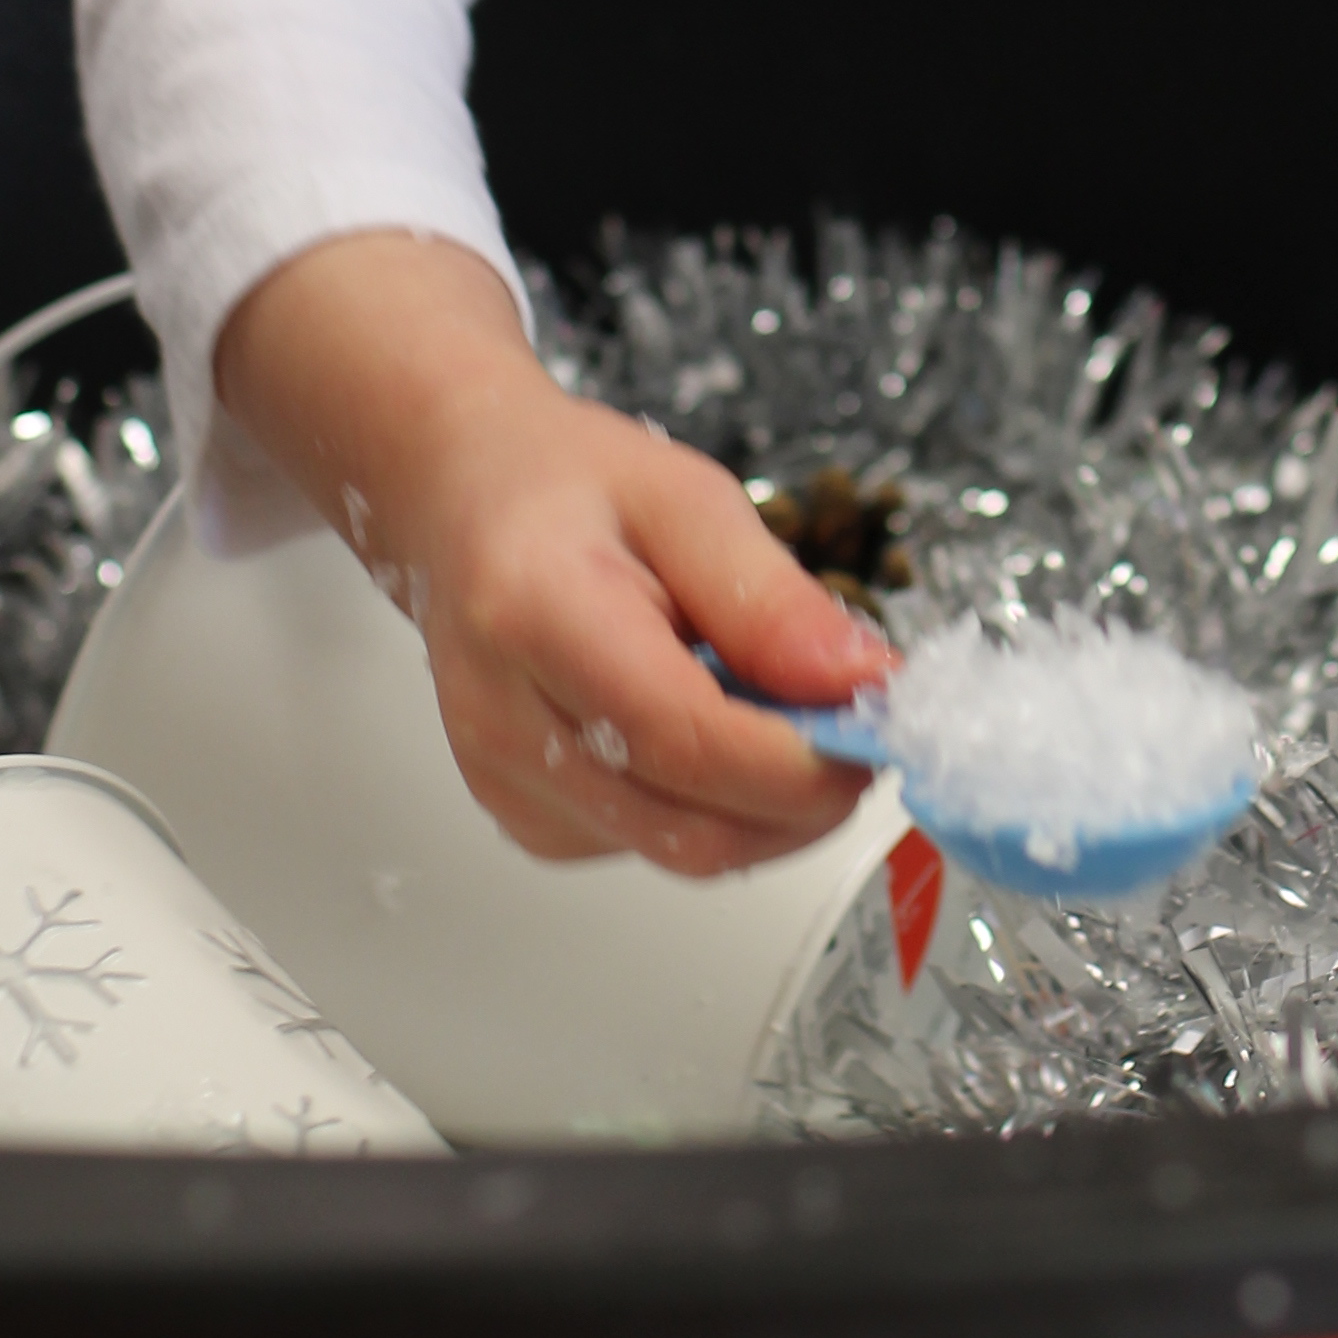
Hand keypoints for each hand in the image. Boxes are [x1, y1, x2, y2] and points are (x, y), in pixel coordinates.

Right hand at [215, 234, 885, 876]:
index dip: (796, 759)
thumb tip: (860, 680)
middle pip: (684, 824)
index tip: (872, 726)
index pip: (682, 739)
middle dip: (799, 799)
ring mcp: (505, 783)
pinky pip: (649, 845)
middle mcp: (503, 721)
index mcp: (537, 616)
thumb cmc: (568, 485)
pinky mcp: (526, 817)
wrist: (465, 499)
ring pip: (677, 852)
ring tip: (792, 717)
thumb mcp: (689, 498)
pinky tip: (721, 732)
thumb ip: (771, 598)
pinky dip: (714, 810)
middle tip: (859, 730)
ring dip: (764, 810)